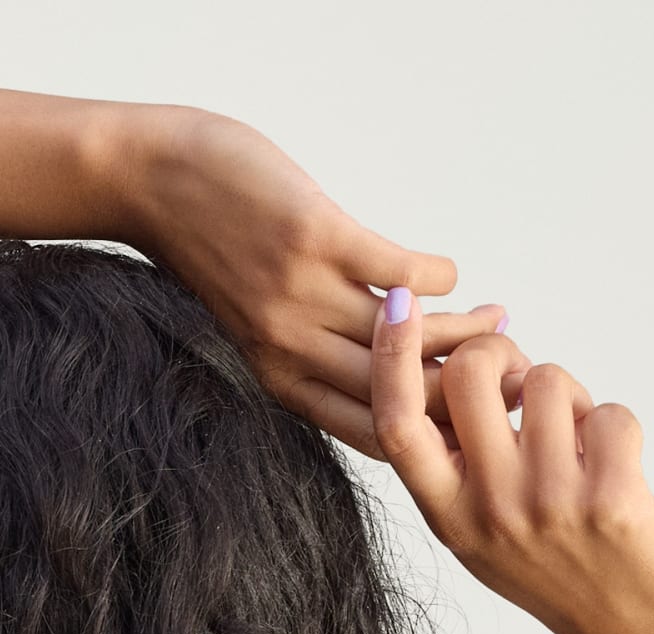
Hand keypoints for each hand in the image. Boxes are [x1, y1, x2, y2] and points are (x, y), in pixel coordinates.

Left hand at [116, 105, 510, 456]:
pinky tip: (451, 271)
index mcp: (282, 378)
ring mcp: (303, 294)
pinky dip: (438, 273)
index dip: (433, 433)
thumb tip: (374, 364)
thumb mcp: (253, 323)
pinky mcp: (315, 237)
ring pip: (408, 336)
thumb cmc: (207, 247)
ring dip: (466, 327)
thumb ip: (306, 351)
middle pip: (402, 394)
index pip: (374, 431)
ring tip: (496, 314)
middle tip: (505, 365)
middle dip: (465, 386)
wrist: (148, 180)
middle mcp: (293, 348)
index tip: (472, 419)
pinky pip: (401, 268)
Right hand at [370, 292, 653, 633]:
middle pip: (471, 376)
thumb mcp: (488, 538)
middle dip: (503, 356)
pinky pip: (609, 413)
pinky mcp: (609, 500)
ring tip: (580, 452)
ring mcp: (549, 505)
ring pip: (548, 382)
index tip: (399, 307)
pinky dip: (618, 430)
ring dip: (572, 401)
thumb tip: (465, 376)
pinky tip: (617, 472)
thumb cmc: (567, 577)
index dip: (392, 357)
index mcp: (450, 519)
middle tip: (524, 386)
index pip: (398, 425)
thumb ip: (464, 471)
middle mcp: (490, 511)